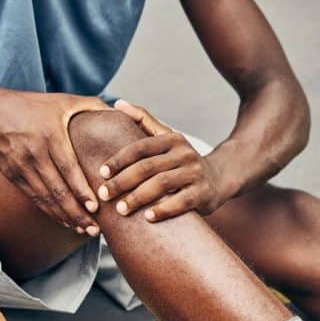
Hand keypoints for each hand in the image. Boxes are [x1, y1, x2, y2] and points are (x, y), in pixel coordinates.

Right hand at [0, 90, 109, 235]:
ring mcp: (22, 166)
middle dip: (76, 212)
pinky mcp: (13, 175)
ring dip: (64, 216)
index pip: (68, 168)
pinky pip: (34, 198)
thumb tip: (117, 111)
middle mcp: (35, 153)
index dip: (81, 190)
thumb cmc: (32, 105)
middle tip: (94, 228)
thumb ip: (91, 105)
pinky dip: (50, 211)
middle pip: (57, 189)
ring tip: (83, 229)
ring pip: (45, 198)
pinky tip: (64, 220)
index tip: (95, 207)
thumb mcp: (62, 100)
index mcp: (50, 135)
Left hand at [97, 99, 225, 221]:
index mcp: (171, 138)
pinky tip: (147, 217)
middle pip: (147, 167)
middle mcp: (185, 153)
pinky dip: (163, 209)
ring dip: (138, 197)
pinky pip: (181, 202)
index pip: (140, 147)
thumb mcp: (165, 138)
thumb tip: (117, 103)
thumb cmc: (181, 160)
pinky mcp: (203, 193)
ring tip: (121, 209)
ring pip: (162, 184)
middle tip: (104, 195)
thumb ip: (142, 120)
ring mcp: (195, 173)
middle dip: (122, 182)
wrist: (218, 178)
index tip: (101, 173)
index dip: (118, 160)